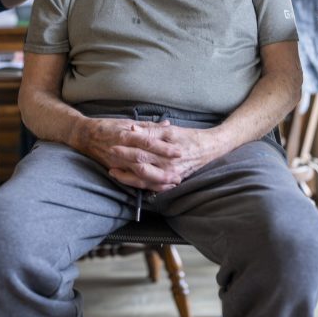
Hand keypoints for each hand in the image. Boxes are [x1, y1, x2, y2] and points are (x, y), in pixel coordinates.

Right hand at [73, 118, 184, 191]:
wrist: (85, 136)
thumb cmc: (108, 126)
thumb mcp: (127, 122)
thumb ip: (148, 126)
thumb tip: (167, 124)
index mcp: (127, 134)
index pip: (148, 142)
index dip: (163, 147)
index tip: (178, 150)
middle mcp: (122, 149)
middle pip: (145, 160)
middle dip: (162, 166)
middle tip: (180, 170)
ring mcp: (118, 161)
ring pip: (139, 173)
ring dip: (156, 179)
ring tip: (172, 181)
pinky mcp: (115, 169)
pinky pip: (131, 180)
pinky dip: (145, 185)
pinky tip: (157, 187)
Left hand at [107, 124, 226, 190]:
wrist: (209, 149)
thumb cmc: (189, 137)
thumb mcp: (171, 131)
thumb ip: (151, 131)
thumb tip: (132, 129)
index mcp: (165, 152)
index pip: (140, 152)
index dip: (124, 150)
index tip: (111, 145)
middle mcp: (166, 167)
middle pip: (139, 168)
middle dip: (122, 165)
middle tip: (108, 159)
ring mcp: (169, 176)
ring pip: (144, 181)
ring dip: (127, 178)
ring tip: (114, 173)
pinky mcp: (171, 181)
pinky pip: (153, 187)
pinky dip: (140, 185)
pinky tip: (130, 182)